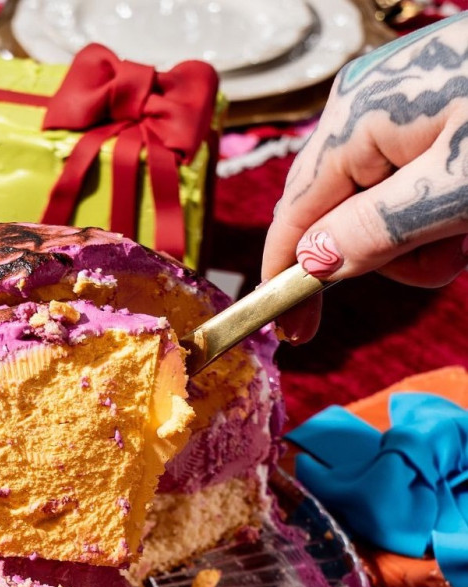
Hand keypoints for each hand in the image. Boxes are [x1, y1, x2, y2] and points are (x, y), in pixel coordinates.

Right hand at [262, 12, 467, 342]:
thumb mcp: (458, 189)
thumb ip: (377, 229)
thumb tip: (309, 263)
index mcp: (354, 120)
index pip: (294, 216)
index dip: (285, 277)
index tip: (291, 331)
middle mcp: (359, 108)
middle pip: (335, 213)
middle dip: (384, 253)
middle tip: (450, 259)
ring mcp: (390, 106)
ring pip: (373, 204)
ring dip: (419, 236)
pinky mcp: (419, 111)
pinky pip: (402, 181)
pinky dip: (433, 209)